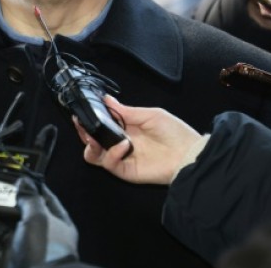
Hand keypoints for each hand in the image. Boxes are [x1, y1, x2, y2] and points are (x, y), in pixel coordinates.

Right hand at [0, 179, 78, 267]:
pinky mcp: (5, 261)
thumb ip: (29, 198)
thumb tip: (23, 180)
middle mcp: (38, 235)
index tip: (14, 176)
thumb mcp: (39, 217)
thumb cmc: (44, 246)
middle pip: (16, 214)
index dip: (30, 188)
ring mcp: (20, 249)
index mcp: (56, 224)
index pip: (44, 200)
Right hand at [79, 96, 203, 184]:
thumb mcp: (150, 114)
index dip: (90, 119)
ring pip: (95, 155)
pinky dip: (112, 154)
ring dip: (90, 145)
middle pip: (92, 141)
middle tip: (81, 124)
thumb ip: (126, 111)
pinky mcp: (126, 171)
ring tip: (93, 137)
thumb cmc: (174, 132)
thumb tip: (106, 99)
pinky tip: (123, 145)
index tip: (81, 112)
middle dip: (83, 132)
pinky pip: (110, 164)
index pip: (101, 125)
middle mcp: (120, 143)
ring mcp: (122, 158)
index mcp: (125, 128)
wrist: (189, 154)